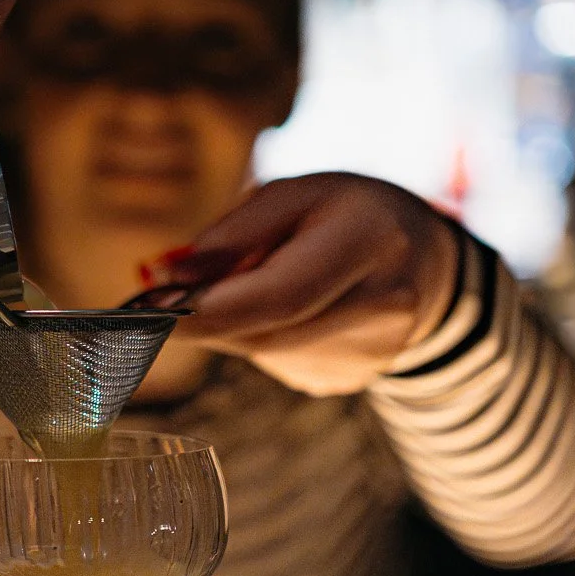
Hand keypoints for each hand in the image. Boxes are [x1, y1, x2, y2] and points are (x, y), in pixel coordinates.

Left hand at [141, 173, 462, 396]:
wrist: (425, 262)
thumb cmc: (348, 214)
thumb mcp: (295, 195)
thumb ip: (231, 234)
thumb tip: (166, 278)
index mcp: (368, 241)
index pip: (281, 295)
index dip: (210, 309)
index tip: (149, 309)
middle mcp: (382, 306)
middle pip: (265, 333)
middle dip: (207, 317)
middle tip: (168, 297)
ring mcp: (372, 354)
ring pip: (265, 354)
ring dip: (236, 324)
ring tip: (258, 283)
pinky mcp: (352, 379)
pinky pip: (279, 364)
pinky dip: (262, 338)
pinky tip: (288, 310)